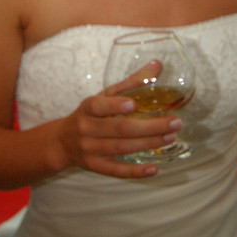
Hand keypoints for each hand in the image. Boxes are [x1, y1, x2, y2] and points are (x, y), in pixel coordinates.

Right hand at [57, 91, 182, 179]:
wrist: (62, 142)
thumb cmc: (90, 115)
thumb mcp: (104, 96)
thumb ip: (131, 82)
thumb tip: (158, 65)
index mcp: (88, 108)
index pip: (98, 106)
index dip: (115, 106)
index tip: (133, 105)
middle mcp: (87, 129)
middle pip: (119, 129)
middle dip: (149, 127)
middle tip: (174, 122)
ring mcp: (90, 150)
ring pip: (121, 148)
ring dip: (148, 144)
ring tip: (171, 137)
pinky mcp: (95, 166)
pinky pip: (116, 170)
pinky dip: (135, 172)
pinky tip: (154, 169)